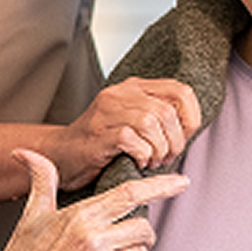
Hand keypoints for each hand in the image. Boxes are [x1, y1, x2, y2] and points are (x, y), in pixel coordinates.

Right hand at [0, 149, 188, 250]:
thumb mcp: (32, 215)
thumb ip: (42, 181)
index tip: (182, 182)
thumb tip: (26, 152)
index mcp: (81, 216)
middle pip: (143, 227)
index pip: (130, 194)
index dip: (160, 186)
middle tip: (124, 236)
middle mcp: (94, 241)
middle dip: (140, 231)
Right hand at [51, 77, 201, 189]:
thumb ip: (159, 116)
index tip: (184, 138)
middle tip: (167, 156)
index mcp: (134, 88)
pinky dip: (142, 154)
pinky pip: (133, 139)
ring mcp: (107, 112)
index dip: (191, 118)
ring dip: (160, 149)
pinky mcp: (98, 134)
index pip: (181, 91)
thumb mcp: (132, 120)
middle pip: (168, 111)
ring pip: (152, 122)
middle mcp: (121, 94)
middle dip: (176, 140)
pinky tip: (137, 162)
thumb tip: (191, 127)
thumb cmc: (101, 143)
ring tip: (152, 160)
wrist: (60, 155)